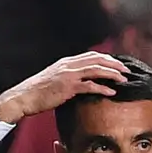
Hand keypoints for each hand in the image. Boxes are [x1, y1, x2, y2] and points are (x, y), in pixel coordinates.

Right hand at [0, 52, 127, 125]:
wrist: (25, 97)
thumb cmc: (38, 91)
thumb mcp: (54, 78)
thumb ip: (68, 76)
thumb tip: (80, 81)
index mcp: (67, 62)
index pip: (91, 55)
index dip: (107, 58)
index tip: (118, 64)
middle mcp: (69, 65)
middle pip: (97, 59)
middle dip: (114, 64)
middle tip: (126, 70)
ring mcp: (69, 75)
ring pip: (96, 70)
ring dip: (112, 74)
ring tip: (124, 79)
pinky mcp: (68, 88)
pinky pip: (89, 86)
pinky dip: (102, 88)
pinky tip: (112, 92)